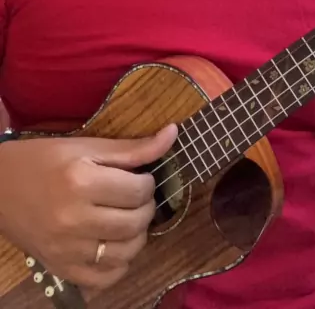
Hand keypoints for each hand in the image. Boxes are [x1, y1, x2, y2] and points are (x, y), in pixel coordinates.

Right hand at [0, 124, 177, 290]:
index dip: (148, 182)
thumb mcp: (86, 147)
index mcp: (80, 182)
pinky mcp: (61, 269)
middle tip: (137, 197)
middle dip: (146, 208)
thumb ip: (132, 147)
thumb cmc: (43, 160)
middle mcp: (73, 219)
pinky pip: (105, 278)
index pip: (138, 191)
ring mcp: (66, 250)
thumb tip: (173, 133)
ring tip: (128, 218)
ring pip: (125, 253)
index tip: (140, 177)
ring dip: (137, 235)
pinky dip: (119, 264)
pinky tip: (114, 243)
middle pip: (135, 223)